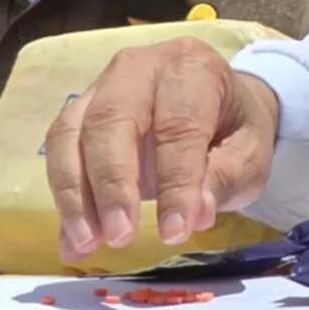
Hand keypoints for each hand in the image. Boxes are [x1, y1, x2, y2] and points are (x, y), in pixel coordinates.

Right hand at [43, 36, 281, 259]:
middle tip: (120, 236)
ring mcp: (102, 86)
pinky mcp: (79, 111)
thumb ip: (224, 180)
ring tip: (89, 241)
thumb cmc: (234, 130)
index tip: (174, 231)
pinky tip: (74, 238)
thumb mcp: (249, 155)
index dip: (175, 182)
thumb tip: (195, 214)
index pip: (178, 126)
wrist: (218, 108)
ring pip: (72, 134)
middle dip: (112, 185)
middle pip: (111, 121)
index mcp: (193, 69)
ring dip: (75, 194)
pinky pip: (59, 150)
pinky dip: (64, 198)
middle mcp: (141, 67)